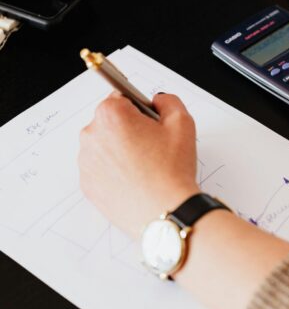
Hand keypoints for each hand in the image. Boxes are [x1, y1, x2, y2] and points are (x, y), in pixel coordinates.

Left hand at [78, 92, 199, 238]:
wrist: (165, 211)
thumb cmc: (172, 169)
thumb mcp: (182, 122)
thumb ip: (168, 101)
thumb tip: (157, 101)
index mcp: (111, 115)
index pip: (121, 97)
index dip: (140, 109)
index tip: (150, 123)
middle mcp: (91, 135)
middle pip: (111, 121)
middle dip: (129, 129)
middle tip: (152, 147)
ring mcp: (86, 162)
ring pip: (105, 145)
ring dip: (121, 150)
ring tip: (145, 166)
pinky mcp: (88, 185)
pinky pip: (101, 168)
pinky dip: (115, 170)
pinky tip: (135, 179)